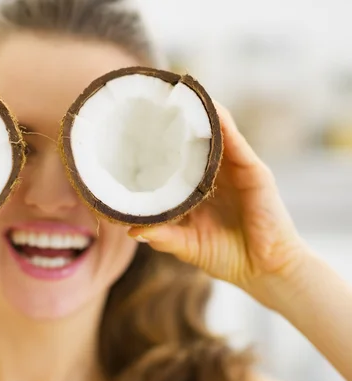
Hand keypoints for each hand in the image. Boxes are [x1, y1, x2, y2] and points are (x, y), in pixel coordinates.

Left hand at [129, 103, 309, 307]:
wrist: (264, 270)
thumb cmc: (225, 256)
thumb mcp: (186, 245)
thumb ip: (162, 236)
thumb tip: (132, 231)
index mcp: (196, 188)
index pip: (174, 159)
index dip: (157, 144)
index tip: (133, 128)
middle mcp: (215, 174)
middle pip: (193, 140)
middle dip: (174, 122)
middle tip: (149, 101)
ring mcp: (235, 170)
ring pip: (215, 133)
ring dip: (198, 112)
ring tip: (175, 93)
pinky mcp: (254, 171)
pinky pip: (236, 141)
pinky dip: (222, 122)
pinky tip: (208, 107)